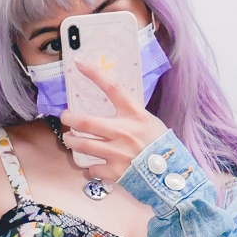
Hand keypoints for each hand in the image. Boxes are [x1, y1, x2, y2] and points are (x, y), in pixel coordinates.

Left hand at [59, 58, 166, 182]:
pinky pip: (92, 168)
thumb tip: (109, 105)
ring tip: (70, 139)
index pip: (112, 88)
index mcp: (134, 114)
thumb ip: (129, 114)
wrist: (171, 173)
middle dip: (69, 118)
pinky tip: (93, 164)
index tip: (79, 63)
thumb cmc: (158, 144)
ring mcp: (118, 152)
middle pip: (85, 121)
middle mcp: (124, 131)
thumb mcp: (147, 121)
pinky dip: (89, 167)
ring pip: (82, 144)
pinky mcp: (115, 172)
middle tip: (66, 118)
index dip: (94, 73)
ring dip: (71, 141)